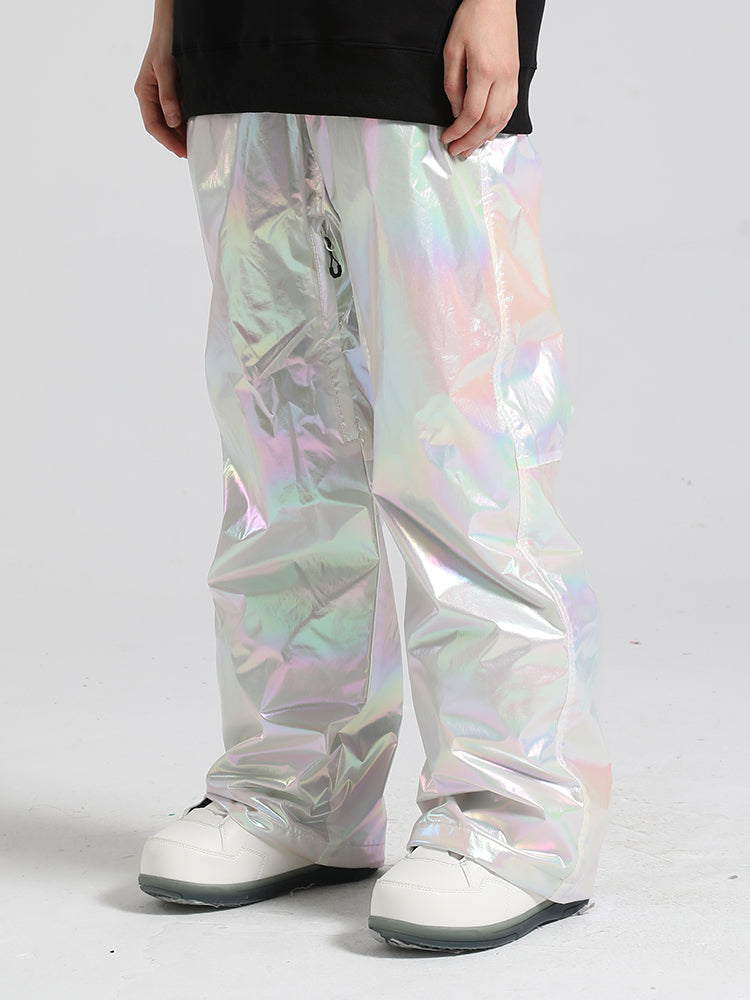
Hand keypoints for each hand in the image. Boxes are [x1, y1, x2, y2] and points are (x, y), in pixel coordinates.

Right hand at [134, 16, 186, 157]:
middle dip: (175, 141)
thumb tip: (173, 122)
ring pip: (170, 121)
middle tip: (192, 153)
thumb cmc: (166, 41)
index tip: (182, 151)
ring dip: (182, 134)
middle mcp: (151, 96)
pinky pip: (179, 111)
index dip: (167, 140)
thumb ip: (169, 96)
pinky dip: (187, 121)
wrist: (173, 22)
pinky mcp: (174, 90)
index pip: (153, 125)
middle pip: (161, 126)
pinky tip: (197, 128)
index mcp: (144, 92)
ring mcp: (162, 94)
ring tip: (196, 145)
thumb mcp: (166, 68)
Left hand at [441, 0, 519, 158]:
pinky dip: (499, 124)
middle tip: (458, 151)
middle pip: (488, 122)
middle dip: (471, 141)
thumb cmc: (473, 18)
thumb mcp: (452, 50)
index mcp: (484, 70)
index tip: (448, 138)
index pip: (472, 113)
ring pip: (502, 118)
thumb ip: (452, 84)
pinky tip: (488, 131)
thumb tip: (456, 111)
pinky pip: (510, 107)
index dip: (459, 131)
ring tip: (471, 147)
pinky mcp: (515, 75)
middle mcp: (502, 77)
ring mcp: (512, 77)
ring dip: (486, 137)